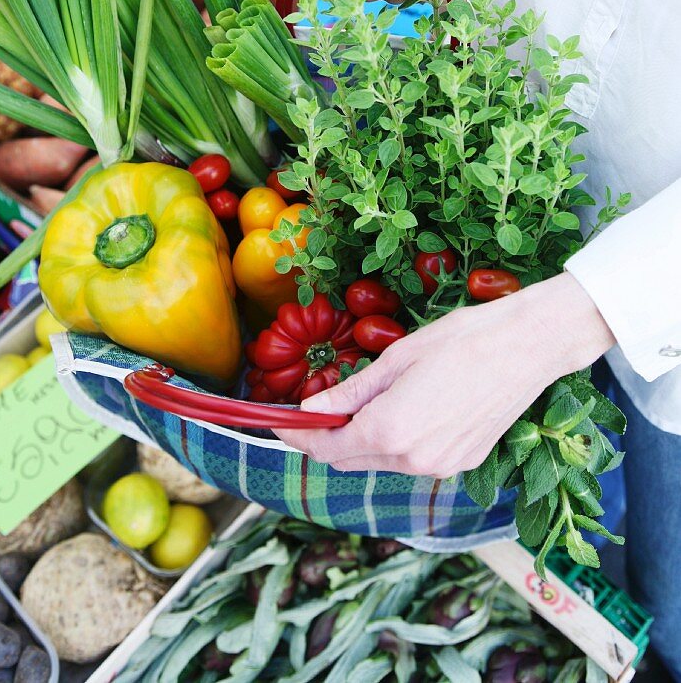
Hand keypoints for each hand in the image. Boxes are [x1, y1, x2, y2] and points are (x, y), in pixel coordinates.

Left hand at [274, 273, 615, 476]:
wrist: (526, 347)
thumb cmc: (462, 340)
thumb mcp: (397, 358)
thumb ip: (351, 391)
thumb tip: (310, 407)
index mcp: (389, 430)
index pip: (326, 446)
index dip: (298, 435)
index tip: (280, 422)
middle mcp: (411, 459)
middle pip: (349, 459)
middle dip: (326, 438)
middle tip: (315, 409)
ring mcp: (439, 466)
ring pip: (380, 462)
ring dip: (362, 440)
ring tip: (362, 402)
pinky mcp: (461, 463)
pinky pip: (413, 460)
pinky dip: (396, 443)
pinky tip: (405, 410)